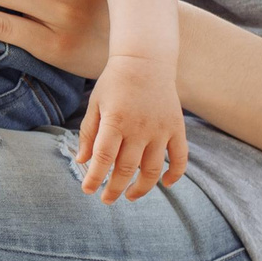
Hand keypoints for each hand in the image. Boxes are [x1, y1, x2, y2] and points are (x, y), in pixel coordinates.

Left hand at [74, 54, 187, 203]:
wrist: (146, 60)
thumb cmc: (115, 82)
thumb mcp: (96, 104)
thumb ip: (88, 133)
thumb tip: (82, 160)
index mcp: (115, 120)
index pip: (103, 158)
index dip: (94, 177)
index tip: (87, 190)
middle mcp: (139, 128)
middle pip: (126, 169)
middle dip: (115, 189)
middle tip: (106, 200)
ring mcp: (160, 130)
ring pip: (152, 169)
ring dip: (141, 188)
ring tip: (130, 196)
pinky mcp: (176, 128)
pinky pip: (180, 158)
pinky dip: (175, 174)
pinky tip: (165, 184)